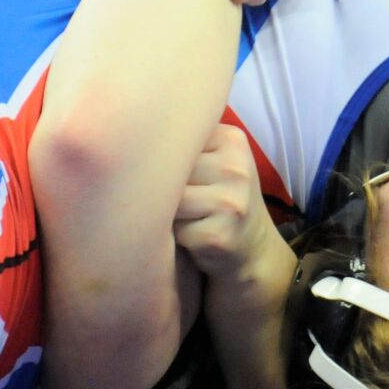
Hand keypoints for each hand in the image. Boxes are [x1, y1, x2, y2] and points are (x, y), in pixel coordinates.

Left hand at [173, 124, 280, 279]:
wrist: (254, 250)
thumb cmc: (223, 200)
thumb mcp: (217, 161)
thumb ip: (187, 144)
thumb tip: (133, 139)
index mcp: (232, 140)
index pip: (174, 138)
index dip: (163, 157)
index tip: (173, 172)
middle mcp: (235, 168)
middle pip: (167, 168)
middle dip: (163, 185)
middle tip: (179, 198)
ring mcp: (230, 202)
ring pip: (166, 199)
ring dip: (167, 212)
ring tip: (186, 216)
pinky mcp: (218, 235)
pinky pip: (173, 229)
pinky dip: (176, 236)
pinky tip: (194, 236)